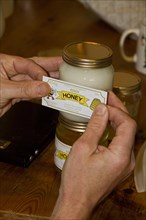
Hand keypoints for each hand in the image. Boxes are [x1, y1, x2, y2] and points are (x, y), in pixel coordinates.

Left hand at [0, 54, 61, 115]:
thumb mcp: (3, 89)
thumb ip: (24, 89)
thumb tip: (43, 87)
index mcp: (5, 63)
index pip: (28, 64)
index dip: (39, 71)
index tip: (47, 81)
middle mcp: (11, 71)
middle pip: (34, 68)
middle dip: (50, 67)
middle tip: (65, 66)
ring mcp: (14, 83)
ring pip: (34, 81)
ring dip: (47, 83)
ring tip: (62, 80)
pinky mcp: (15, 95)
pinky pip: (31, 93)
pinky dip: (40, 95)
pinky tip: (49, 94)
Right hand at [51, 91, 135, 218]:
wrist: (76, 200)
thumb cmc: (77, 180)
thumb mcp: (83, 148)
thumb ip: (95, 127)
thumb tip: (101, 109)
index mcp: (120, 155)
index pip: (128, 124)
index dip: (117, 111)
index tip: (103, 104)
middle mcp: (127, 159)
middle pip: (129, 128)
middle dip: (118, 110)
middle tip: (108, 97)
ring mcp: (125, 163)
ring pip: (126, 134)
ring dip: (116, 119)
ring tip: (106, 107)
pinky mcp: (119, 164)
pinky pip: (121, 142)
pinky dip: (114, 130)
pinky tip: (106, 124)